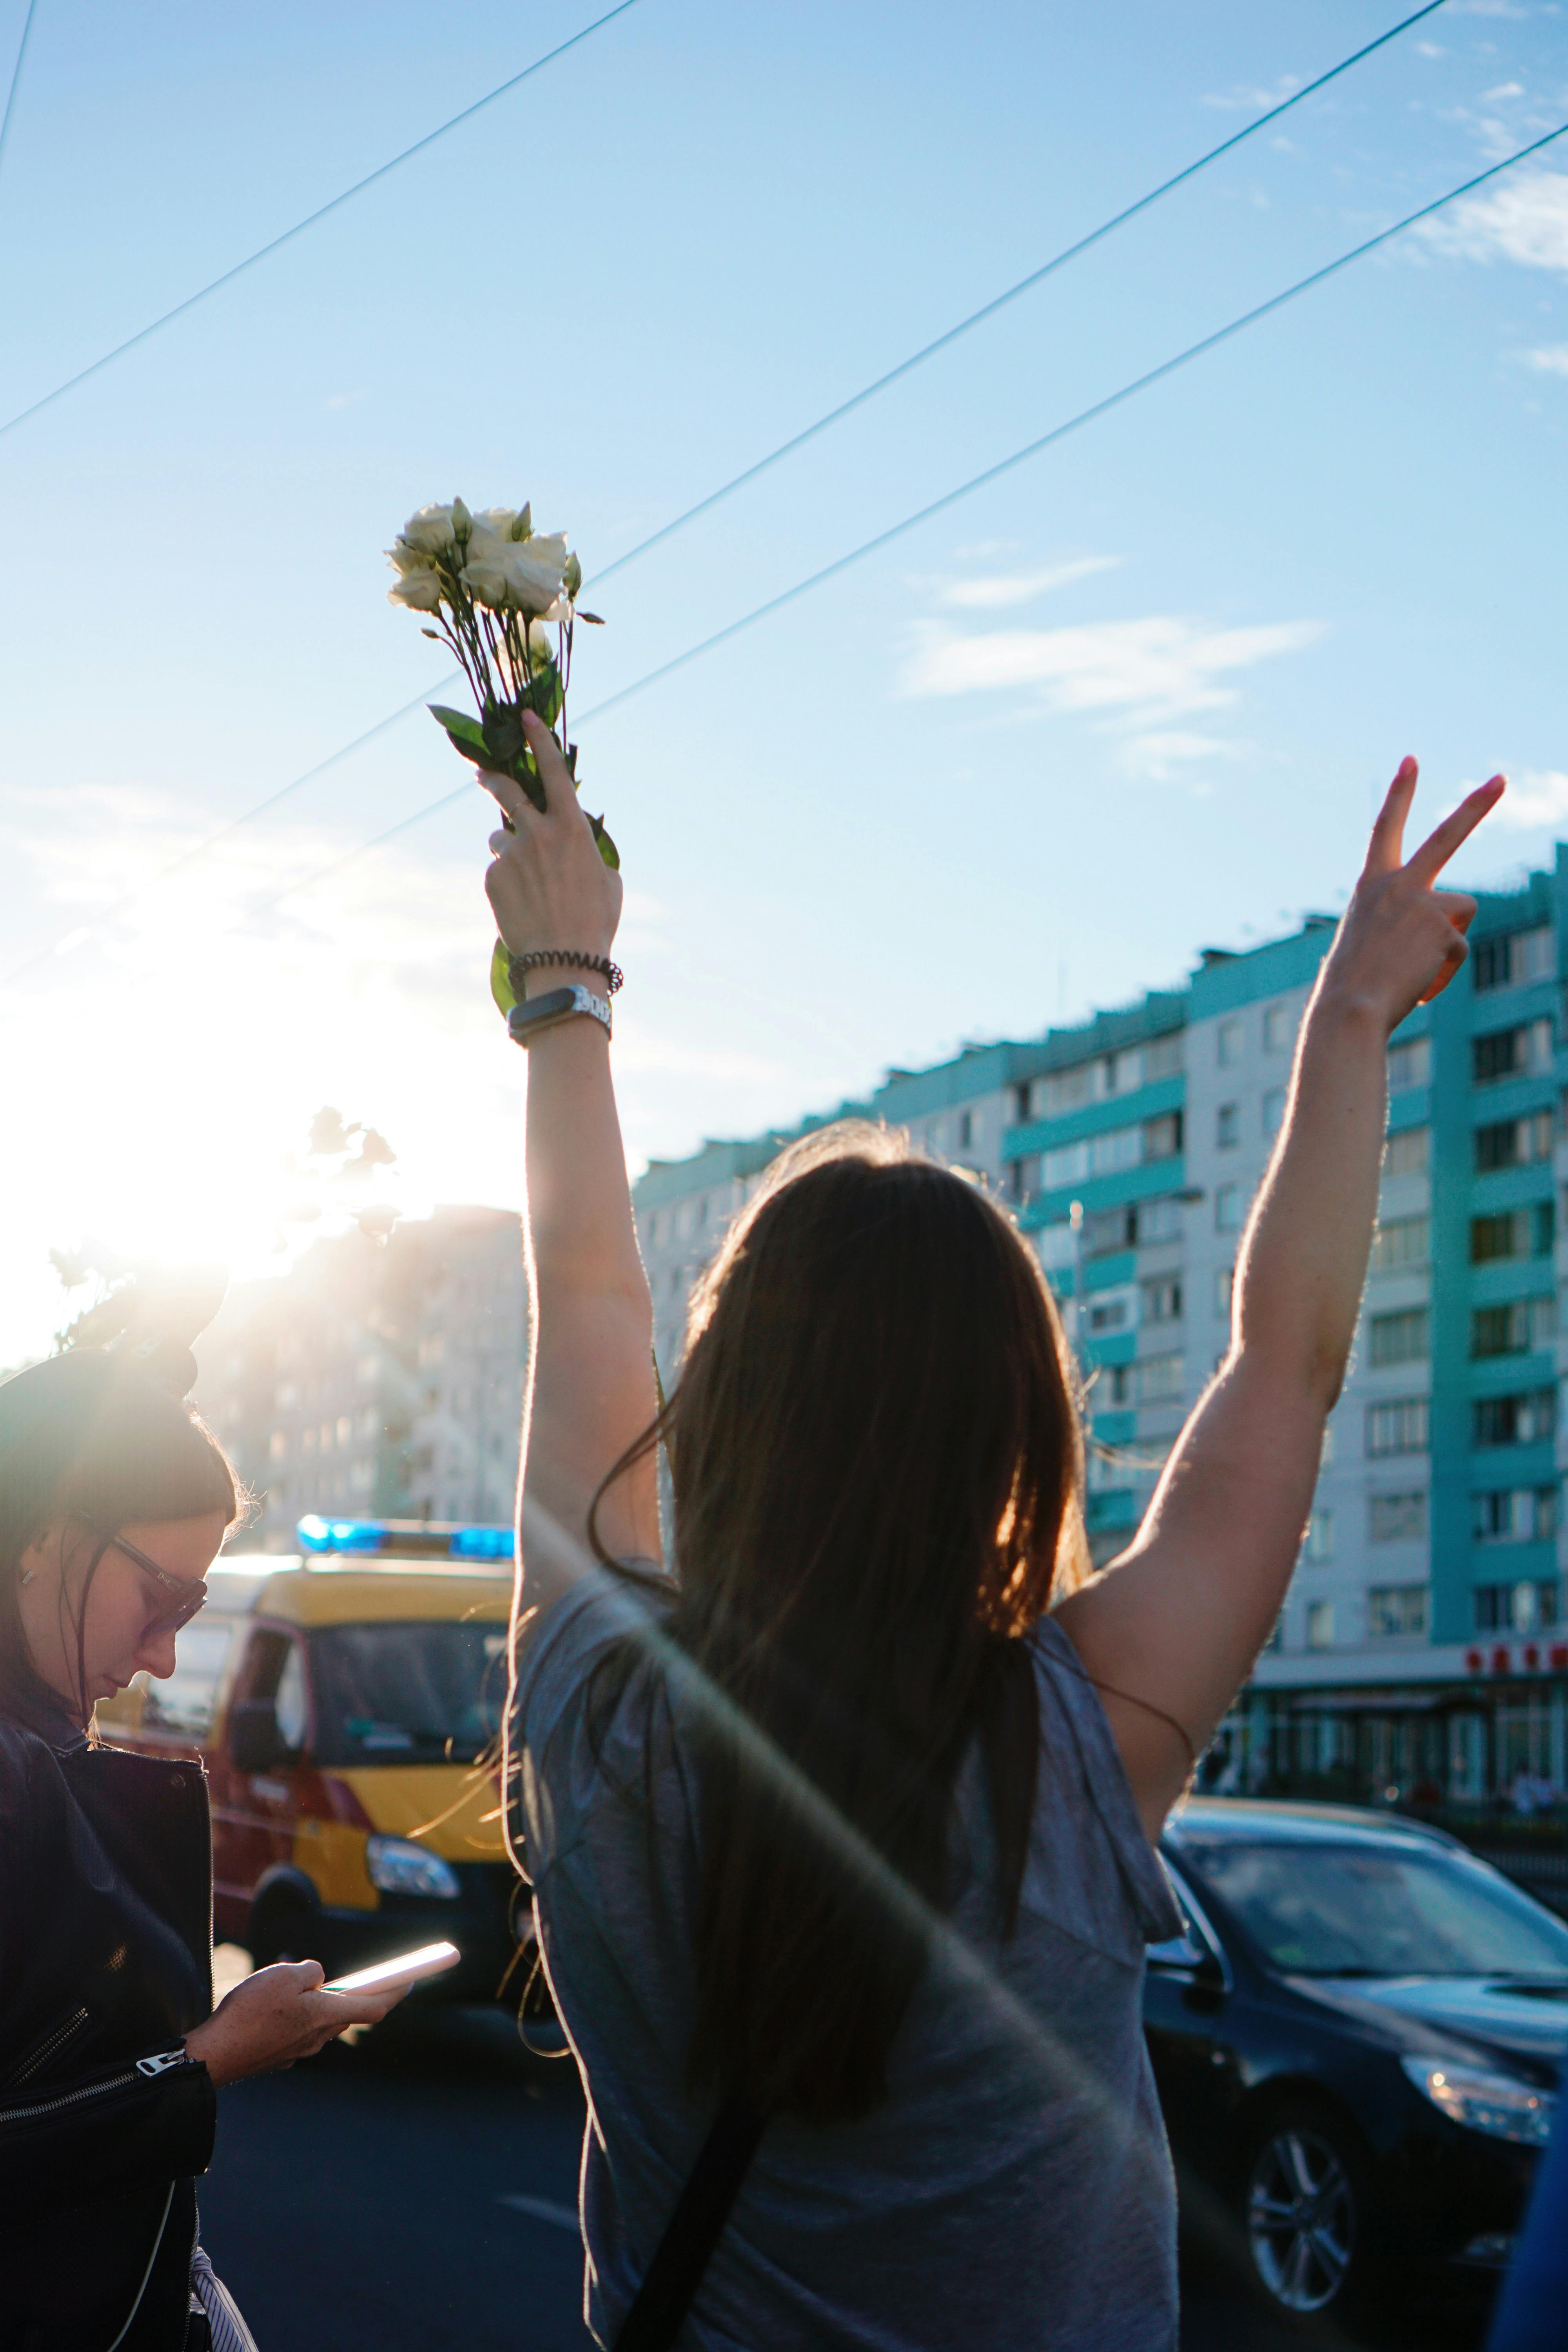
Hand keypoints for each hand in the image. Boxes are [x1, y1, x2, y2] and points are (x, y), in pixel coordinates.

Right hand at [183, 1960, 409, 2085]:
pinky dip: (292, 2016)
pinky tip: (269, 2007)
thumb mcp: (284, 1974)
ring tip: (286, 1987)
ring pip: (318, 2021)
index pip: (375, 2007)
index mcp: (326, 2016)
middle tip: (345, 1977)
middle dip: (347, 1994)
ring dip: (314, 2004)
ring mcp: (298, 2050)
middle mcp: (318, 2038)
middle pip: (344, 2012)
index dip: (397, 1991)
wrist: (215, 2055)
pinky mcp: (279, 2055)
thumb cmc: (250, 2011)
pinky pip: (295, 2030)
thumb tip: (319, 1979)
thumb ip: (311, 1972)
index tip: (412, 1978)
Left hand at [481, 709, 621, 966]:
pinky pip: (497, 869)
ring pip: (501, 837)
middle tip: (481, 774)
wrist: (563, 959)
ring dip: (508, 848)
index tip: (524, 716)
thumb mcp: (608, 880)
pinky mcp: (493, 877)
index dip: (539, 740)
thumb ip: (590, 851)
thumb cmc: (595, 922)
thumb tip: (576, 843)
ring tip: (526, 881)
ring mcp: (512, 855)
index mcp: (572, 828)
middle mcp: (539, 833)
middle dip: (492, 778)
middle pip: (508, 791)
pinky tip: (522, 904)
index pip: (554, 772)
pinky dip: (506, 881)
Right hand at [1322, 757, 1504, 1030]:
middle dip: (1477, 805)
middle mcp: (1398, 884)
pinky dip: (1443, 971)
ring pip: (1462, 912)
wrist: (1350, 1008)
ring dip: (1447, 940)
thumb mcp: (1368, 939)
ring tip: (1414, 967)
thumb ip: (1400, 921)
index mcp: (1372, 884)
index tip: (1411, 760)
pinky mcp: (1444, 928)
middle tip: (1501, 778)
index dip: (1400, 793)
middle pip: (1446, 835)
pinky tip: (1418, 985)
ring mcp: (1423, 904)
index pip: (1386, 828)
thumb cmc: (1352, 983)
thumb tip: (1444, 934)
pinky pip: (1459, 949)